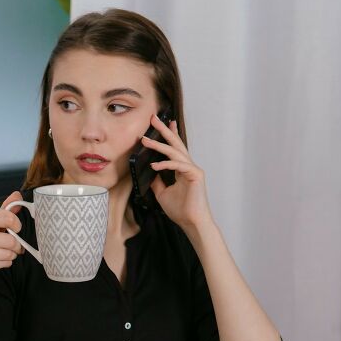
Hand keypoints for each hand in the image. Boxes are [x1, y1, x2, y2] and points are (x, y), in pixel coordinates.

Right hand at [0, 191, 25, 282]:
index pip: (8, 218)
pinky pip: (4, 263)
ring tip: (2, 253)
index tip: (15, 229)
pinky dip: (5, 263)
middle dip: (16, 246)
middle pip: (11, 240)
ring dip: (11, 255)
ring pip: (8, 253)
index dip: (17, 225)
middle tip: (12, 246)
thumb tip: (17, 195)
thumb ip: (4, 211)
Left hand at [141, 114, 213, 230]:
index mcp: (182, 169)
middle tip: (153, 118)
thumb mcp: (162, 193)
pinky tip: (154, 165)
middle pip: (175, 144)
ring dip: (159, 145)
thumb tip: (148, 171)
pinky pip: (178, 165)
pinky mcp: (196, 175)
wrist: (191, 222)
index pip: (174, 148)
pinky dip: (165, 165)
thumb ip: (157, 181)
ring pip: (175, 152)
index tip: (164, 122)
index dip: (169, 134)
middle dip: (164, 130)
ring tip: (145, 140)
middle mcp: (188, 166)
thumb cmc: (180, 210)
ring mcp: (193, 169)